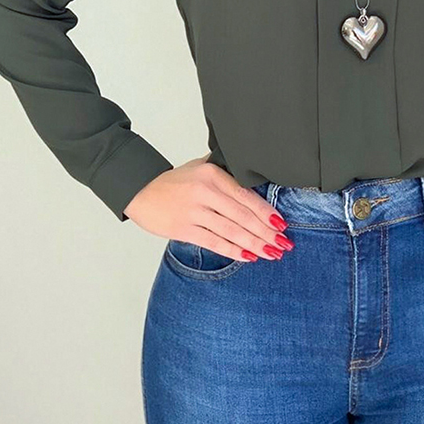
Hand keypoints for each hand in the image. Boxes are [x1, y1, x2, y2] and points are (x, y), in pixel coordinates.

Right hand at [123, 156, 292, 261]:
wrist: (140, 191)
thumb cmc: (174, 181)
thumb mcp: (200, 166)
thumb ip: (226, 172)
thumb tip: (254, 179)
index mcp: (212, 174)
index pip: (246, 196)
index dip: (266, 212)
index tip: (281, 224)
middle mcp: (204, 192)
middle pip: (242, 216)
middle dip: (266, 232)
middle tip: (284, 243)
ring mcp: (193, 212)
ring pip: (231, 231)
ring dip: (255, 244)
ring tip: (272, 253)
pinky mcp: (183, 229)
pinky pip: (214, 242)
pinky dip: (234, 251)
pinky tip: (249, 256)